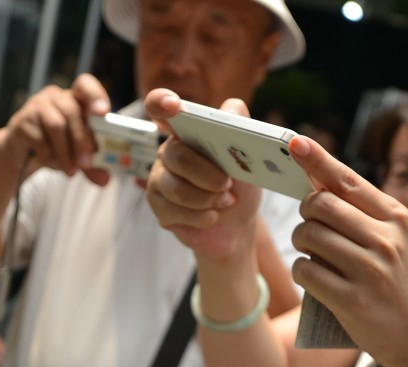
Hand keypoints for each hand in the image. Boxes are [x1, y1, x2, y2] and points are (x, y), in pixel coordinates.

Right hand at [0, 74, 112, 185]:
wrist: (21, 154)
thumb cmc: (55, 147)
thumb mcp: (77, 156)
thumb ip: (92, 166)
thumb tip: (105, 180)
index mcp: (73, 98)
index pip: (85, 85)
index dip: (95, 96)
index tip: (102, 112)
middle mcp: (55, 97)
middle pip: (72, 111)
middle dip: (82, 141)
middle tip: (86, 164)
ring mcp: (36, 106)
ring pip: (56, 126)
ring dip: (65, 152)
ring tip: (71, 171)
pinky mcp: (21, 121)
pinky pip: (39, 139)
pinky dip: (46, 155)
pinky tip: (46, 161)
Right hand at [144, 89, 260, 261]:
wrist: (238, 224)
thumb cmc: (240, 185)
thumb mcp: (249, 157)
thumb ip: (242, 129)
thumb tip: (233, 108)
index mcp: (187, 131)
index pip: (160, 106)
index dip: (161, 102)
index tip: (173, 106)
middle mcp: (168, 151)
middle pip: (177, 155)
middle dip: (207, 174)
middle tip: (227, 184)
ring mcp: (159, 179)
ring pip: (176, 189)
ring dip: (208, 199)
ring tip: (226, 202)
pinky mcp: (158, 207)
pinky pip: (175, 212)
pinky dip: (202, 217)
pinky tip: (212, 216)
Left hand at [285, 135, 407, 366]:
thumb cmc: (400, 287)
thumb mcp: (397, 244)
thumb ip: (364, 215)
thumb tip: (317, 183)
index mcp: (397, 218)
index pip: (348, 180)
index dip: (317, 160)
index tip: (294, 142)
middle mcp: (386, 239)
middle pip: (320, 204)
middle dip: (305, 213)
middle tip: (310, 228)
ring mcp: (371, 270)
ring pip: (309, 235)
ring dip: (300, 243)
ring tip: (312, 254)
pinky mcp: (353, 300)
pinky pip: (306, 270)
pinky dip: (302, 271)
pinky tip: (314, 278)